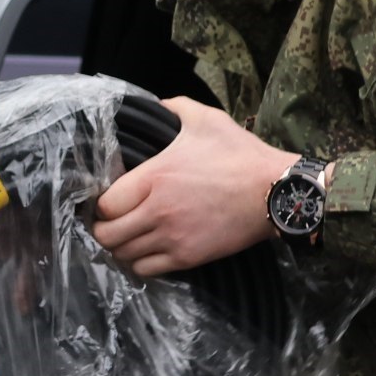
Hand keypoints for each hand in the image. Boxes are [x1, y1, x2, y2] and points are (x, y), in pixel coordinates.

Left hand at [91, 98, 297, 276]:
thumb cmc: (240, 154)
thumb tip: (156, 105)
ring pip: (124, 255)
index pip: (105, 204)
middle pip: (107, 234)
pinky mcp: (188, 257)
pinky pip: (148, 270)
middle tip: (112, 223)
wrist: (275, 190)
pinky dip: (141, 264)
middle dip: (103, 229)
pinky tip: (146, 252)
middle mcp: (157, 210)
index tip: (107, 201)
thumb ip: (174, 108)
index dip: (100, 205)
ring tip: (128, 238)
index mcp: (154, 177)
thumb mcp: (205, 119)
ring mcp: (172, 237)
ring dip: (121, 248)